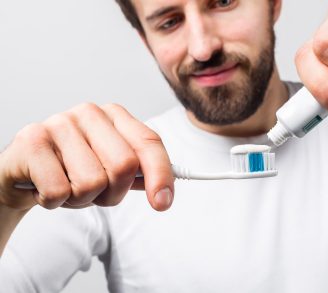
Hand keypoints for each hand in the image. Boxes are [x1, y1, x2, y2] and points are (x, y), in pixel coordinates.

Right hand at [0, 103, 173, 211]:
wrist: (23, 171)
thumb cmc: (71, 170)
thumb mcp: (109, 171)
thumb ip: (138, 176)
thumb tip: (165, 191)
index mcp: (115, 116)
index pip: (149, 143)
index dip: (161, 174)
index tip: (163, 202)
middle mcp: (90, 113)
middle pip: (124, 165)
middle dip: (112, 193)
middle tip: (94, 192)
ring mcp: (60, 122)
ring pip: (92, 182)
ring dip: (80, 199)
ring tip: (67, 186)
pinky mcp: (32, 139)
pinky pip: (59, 191)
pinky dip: (54, 201)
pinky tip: (44, 186)